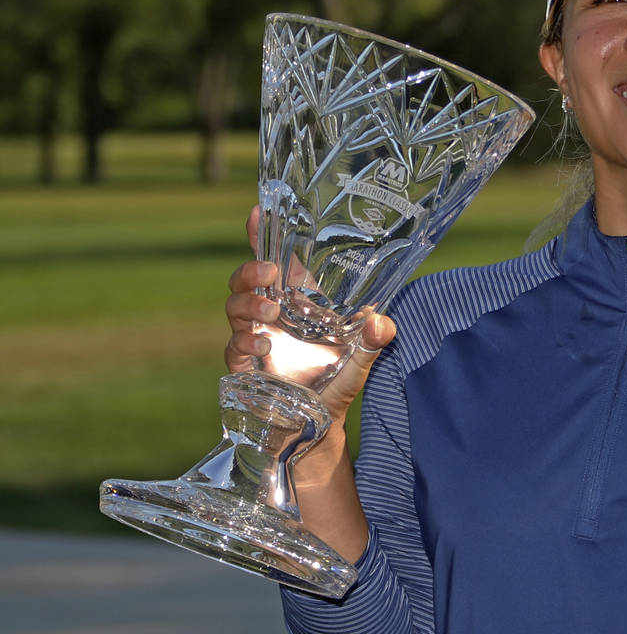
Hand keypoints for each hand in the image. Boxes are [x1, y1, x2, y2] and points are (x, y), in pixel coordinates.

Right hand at [223, 207, 395, 423]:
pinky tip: (262, 345)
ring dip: (249, 302)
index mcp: (299, 302)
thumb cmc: (337, 382)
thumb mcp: (361, 360)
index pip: (278, 261)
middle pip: (246, 279)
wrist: (318, 425)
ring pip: (235, 306)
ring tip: (271, 310)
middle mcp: (274, 314)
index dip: (263, 235)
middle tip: (269, 272)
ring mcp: (257, 337)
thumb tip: (383, 322)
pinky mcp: (245, 365)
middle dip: (251, 269)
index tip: (256, 211)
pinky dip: (244, 341)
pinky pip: (233, 345)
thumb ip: (373, 341)